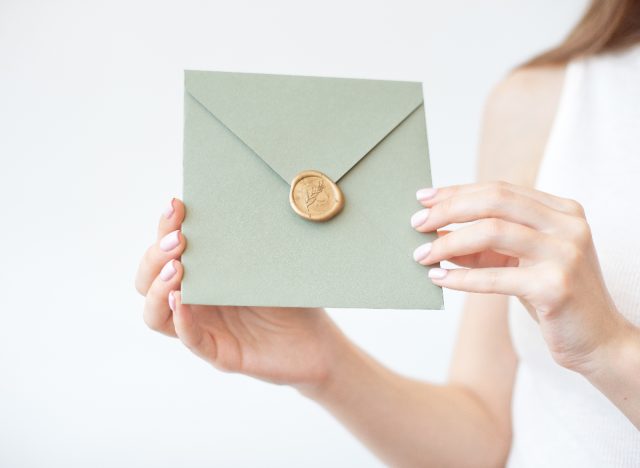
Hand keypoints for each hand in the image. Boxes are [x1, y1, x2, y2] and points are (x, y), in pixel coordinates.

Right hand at [134, 198, 344, 386]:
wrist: (317, 340)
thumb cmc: (291, 297)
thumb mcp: (269, 263)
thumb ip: (250, 240)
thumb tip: (244, 198)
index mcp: (201, 273)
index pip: (166, 250)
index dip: (164, 228)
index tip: (176, 206)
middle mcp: (194, 299)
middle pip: (149, 280)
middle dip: (155, 257)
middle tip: (177, 241)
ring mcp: (202, 327)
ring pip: (156, 314)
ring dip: (158, 290)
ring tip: (175, 269)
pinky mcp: (217, 352)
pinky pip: (190, 339)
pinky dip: (183, 320)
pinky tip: (182, 301)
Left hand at [411, 181, 634, 373]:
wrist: (598, 341)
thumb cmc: (553, 297)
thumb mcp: (518, 262)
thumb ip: (484, 245)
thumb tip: (436, 233)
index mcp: (561, 210)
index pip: (499, 189)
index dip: (457, 192)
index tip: (423, 199)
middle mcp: (568, 224)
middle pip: (495, 201)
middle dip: (448, 210)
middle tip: (416, 224)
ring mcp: (565, 253)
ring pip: (492, 231)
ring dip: (449, 243)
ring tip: (422, 255)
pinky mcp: (556, 286)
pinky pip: (496, 276)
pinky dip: (461, 277)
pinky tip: (439, 278)